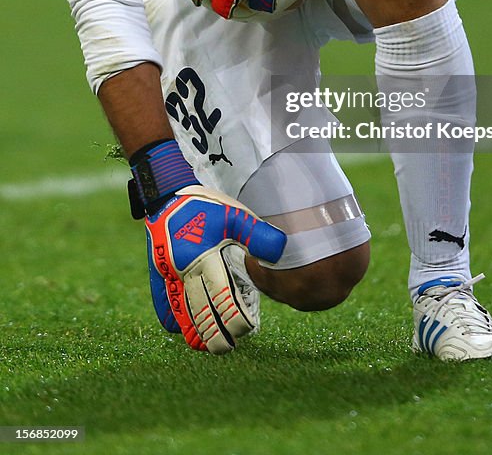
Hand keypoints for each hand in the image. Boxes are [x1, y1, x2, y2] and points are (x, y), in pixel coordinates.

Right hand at [146, 185, 286, 353]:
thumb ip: (257, 234)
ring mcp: (168, 274)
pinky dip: (172, 318)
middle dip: (214, 333)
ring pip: (181, 310)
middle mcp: (185, 269)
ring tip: (207, 347)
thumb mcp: (234, 214)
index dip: (232, 317)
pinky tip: (181, 330)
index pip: (220, 296)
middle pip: (200, 310)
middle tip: (228, 348)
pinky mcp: (158, 273)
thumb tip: (281, 250)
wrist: (167, 195)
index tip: (245, 330)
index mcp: (205, 256)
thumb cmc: (205, 205)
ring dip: (194, 330)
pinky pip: (163, 302)